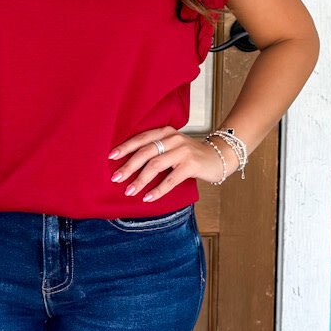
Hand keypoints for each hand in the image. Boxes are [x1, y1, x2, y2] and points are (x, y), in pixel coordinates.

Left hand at [107, 126, 228, 199]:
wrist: (219, 156)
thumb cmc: (191, 154)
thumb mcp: (173, 146)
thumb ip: (157, 149)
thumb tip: (129, 165)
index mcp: (166, 132)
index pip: (141, 138)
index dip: (125, 148)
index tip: (110, 157)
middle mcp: (173, 139)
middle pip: (145, 152)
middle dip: (128, 166)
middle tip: (115, 178)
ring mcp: (183, 151)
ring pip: (155, 165)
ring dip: (140, 180)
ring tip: (129, 191)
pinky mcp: (191, 165)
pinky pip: (171, 179)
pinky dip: (158, 190)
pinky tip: (148, 197)